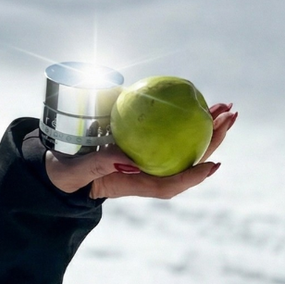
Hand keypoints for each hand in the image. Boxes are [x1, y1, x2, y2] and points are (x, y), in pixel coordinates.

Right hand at [44, 103, 236, 199]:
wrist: (56, 166)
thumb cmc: (65, 173)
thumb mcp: (78, 171)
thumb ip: (100, 165)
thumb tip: (128, 159)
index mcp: (134, 184)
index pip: (170, 184)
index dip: (193, 176)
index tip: (213, 163)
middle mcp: (146, 171)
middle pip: (187, 158)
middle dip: (212, 138)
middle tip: (228, 116)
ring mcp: (145, 156)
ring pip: (182, 142)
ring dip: (204, 124)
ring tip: (223, 106)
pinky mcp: (139, 142)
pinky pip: (165, 130)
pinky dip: (180, 116)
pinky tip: (190, 99)